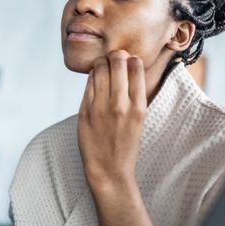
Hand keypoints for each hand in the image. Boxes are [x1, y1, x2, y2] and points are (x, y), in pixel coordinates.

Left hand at [77, 50, 146, 187]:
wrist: (109, 169)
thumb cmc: (126, 143)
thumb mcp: (139, 118)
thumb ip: (134, 95)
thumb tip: (128, 66)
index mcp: (139, 106)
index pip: (136, 67)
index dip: (130, 59)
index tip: (127, 60)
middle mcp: (121, 104)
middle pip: (117, 62)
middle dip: (115, 56)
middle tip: (113, 59)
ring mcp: (101, 106)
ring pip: (99, 69)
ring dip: (101, 64)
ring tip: (103, 68)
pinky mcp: (85, 110)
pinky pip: (88, 83)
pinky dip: (91, 77)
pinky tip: (95, 80)